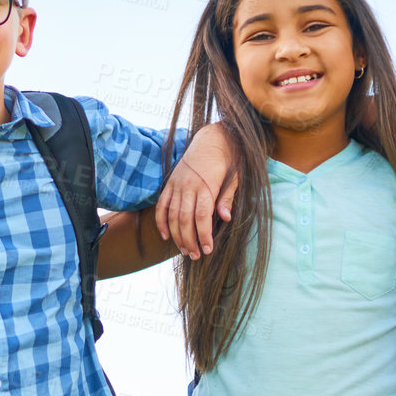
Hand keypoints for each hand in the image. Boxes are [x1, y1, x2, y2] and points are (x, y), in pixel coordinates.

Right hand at [155, 125, 236, 259]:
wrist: (212, 139)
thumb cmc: (228, 161)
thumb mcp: (235, 178)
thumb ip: (227, 198)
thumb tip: (226, 218)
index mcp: (207, 185)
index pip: (202, 216)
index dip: (204, 235)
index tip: (208, 250)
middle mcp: (189, 185)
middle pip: (185, 219)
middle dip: (189, 240)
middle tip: (195, 256)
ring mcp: (177, 184)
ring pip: (172, 214)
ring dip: (177, 235)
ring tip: (184, 251)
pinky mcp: (170, 183)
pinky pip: (162, 205)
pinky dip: (161, 221)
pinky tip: (166, 236)